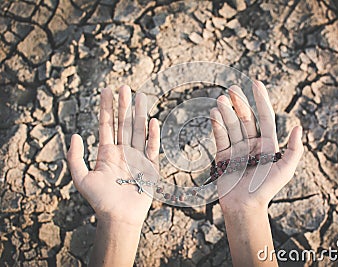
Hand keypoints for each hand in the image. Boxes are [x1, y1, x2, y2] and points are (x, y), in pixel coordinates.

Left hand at [67, 86, 159, 225]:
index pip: (107, 125)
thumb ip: (75, 157)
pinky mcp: (150, 166)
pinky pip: (152, 147)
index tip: (107, 90)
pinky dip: (153, 135)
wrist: (118, 217)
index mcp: (107, 152)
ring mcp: (137, 157)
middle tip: (125, 87)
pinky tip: (153, 121)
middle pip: (124, 123)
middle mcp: (123, 151)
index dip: (106, 108)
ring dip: (140, 113)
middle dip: (124, 105)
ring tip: (141, 96)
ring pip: (138, 130)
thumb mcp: (81, 179)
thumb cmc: (100, 200)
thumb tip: (75, 135)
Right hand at [210, 81, 303, 212]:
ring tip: (220, 100)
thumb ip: (293, 149)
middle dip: (239, 103)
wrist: (245, 206)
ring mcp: (237, 148)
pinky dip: (217, 126)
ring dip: (226, 112)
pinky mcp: (223, 155)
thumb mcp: (285, 170)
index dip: (261, 100)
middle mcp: (252, 143)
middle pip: (245, 118)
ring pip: (231, 126)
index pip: (264, 117)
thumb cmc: (266, 189)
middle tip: (232, 89)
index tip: (256, 83)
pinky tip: (215, 114)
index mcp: (267, 144)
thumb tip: (299, 126)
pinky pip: (220, 137)